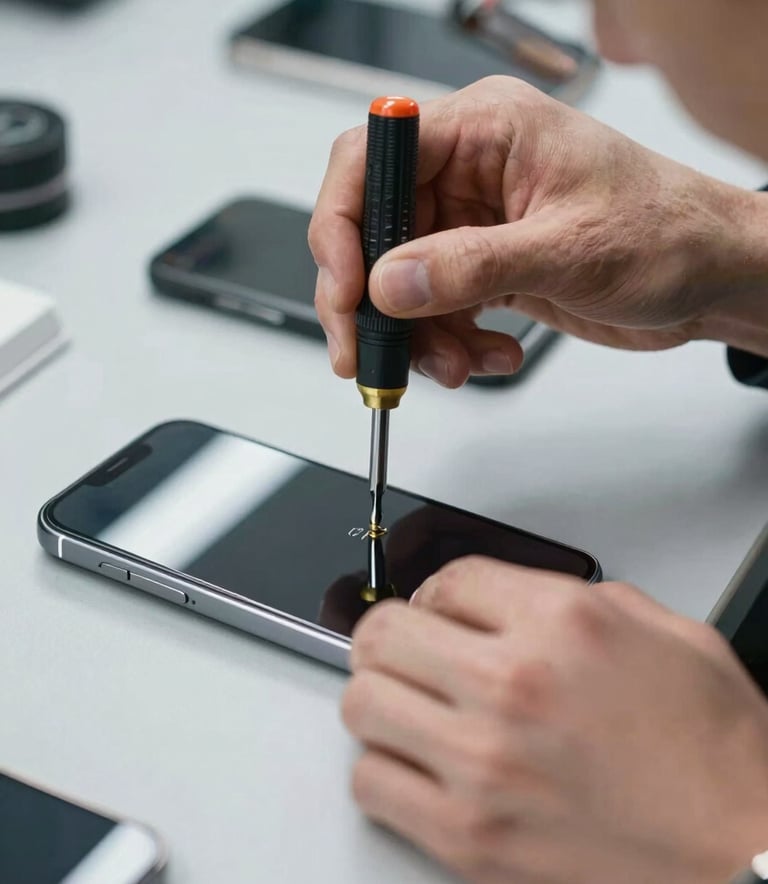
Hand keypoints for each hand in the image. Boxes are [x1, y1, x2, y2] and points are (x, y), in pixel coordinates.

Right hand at [310, 76, 767, 386]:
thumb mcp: (570, 248)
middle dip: (372, 302)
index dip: (342, 225)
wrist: (710, 277)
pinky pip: (434, 309)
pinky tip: (490, 354)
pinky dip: (449, 344)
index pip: (372, 158)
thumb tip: (388, 283)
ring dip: (418, 336)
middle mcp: (470, 171)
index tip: (346, 289)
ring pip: (398, 282)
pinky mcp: (483, 266)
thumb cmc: (669, 233)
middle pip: (373, 230)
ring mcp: (474, 222)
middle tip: (372, 354)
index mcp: (485, 130)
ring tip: (459, 363)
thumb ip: (471, 266)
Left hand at [342, 557, 767, 882]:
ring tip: (411, 704)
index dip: (437, 593)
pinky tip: (419, 762)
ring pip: (362, 703)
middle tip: (410, 649)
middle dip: (393, 634)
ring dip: (381, 696)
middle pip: (383, 632)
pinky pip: (370, 783)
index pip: (444, 580)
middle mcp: (514, 685)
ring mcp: (484, 765)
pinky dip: (383, 768)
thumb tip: (512, 599)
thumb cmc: (714, 753)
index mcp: (561, 623)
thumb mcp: (665, 632)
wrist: (745, 851)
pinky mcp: (469, 837)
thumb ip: (577, 600)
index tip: (441, 610)